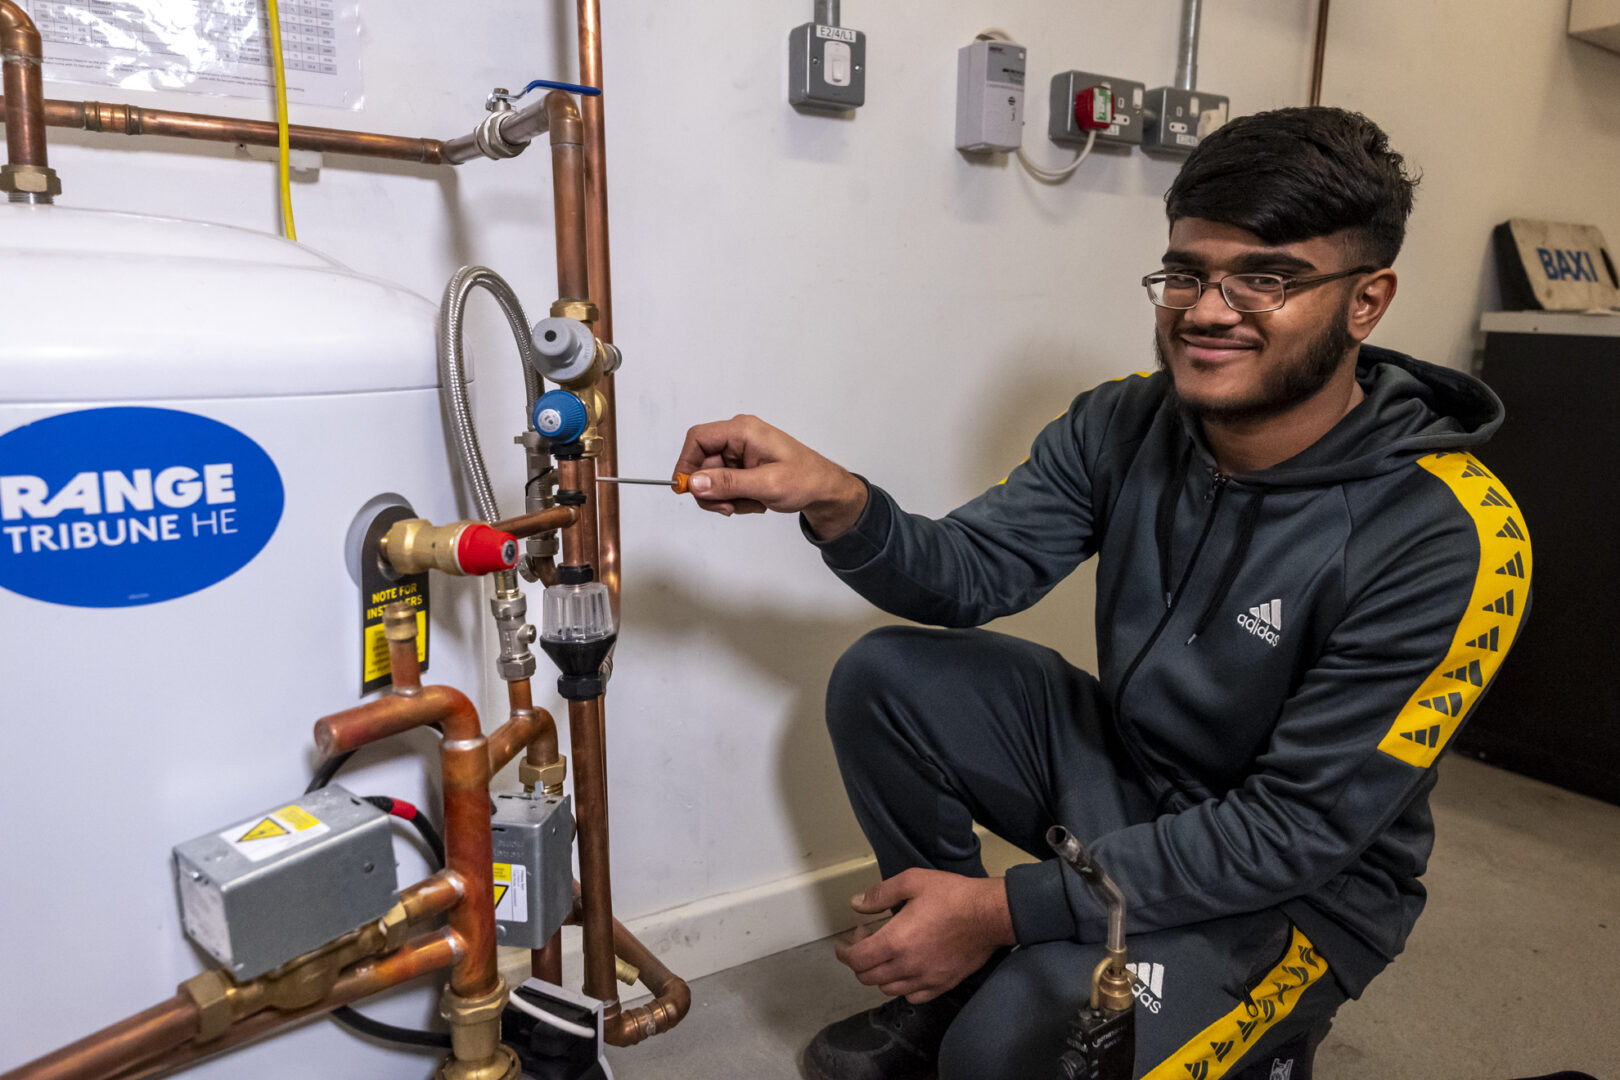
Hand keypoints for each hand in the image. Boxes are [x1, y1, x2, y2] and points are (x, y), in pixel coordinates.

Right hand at [674, 414, 867, 538]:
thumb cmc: (805, 480)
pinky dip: (735, 499)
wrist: (824, 490)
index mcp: (743, 431)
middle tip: (728, 509)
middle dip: (712, 490)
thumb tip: (693, 483)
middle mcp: (738, 437)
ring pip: (712, 479)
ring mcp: (740, 452)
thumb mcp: (767, 484)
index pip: (698, 439)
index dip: (686, 463)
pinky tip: (756, 501)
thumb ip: (729, 483)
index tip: (686, 490)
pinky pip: (724, 485)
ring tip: (752, 503)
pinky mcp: (743, 467)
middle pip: (702, 463)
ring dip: (727, 498)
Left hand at [833, 869, 1015, 1003]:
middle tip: (867, 940)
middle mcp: (907, 967)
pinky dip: (902, 988)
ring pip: (888, 989)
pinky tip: (906, 971)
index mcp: (895, 942)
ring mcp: (925, 979)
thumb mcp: (912, 881)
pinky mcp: (942, 985)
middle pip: (868, 977)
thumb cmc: (952, 896)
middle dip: (859, 960)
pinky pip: (913, 997)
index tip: (845, 942)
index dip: (844, 952)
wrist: (989, 915)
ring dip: (879, 974)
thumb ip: (880, 894)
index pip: (856, 959)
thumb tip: (857, 903)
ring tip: (885, 954)